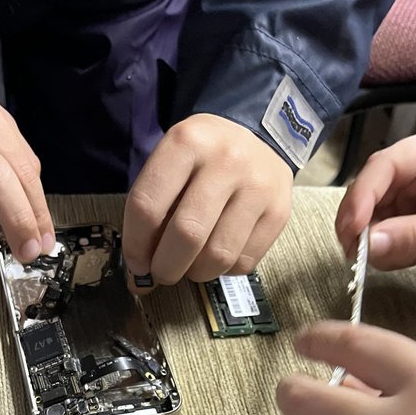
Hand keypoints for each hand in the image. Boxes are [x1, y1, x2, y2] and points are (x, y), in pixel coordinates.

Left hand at [122, 113, 292, 287]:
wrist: (258, 140)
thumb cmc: (202, 161)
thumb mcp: (172, 165)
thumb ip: (153, 210)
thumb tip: (140, 273)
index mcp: (187, 142)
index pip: (148, 205)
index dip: (136, 246)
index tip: (136, 265)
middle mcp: (226, 160)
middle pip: (187, 234)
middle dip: (166, 267)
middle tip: (162, 274)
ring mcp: (257, 186)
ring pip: (218, 255)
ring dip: (197, 273)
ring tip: (191, 266)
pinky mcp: (279, 211)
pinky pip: (244, 262)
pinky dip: (225, 270)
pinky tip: (219, 255)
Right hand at [335, 124, 415, 270]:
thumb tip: (369, 245)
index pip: (384, 165)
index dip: (361, 197)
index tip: (350, 232)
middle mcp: (415, 166)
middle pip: (370, 189)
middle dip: (361, 224)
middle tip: (357, 256)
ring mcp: (408, 191)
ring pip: (370, 213)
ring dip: (373, 241)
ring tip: (397, 260)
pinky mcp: (406, 215)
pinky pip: (381, 232)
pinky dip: (385, 250)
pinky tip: (405, 259)